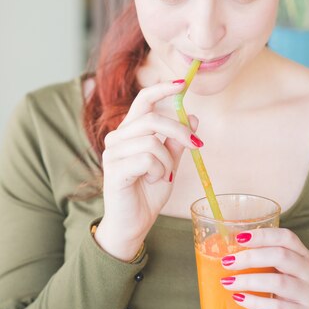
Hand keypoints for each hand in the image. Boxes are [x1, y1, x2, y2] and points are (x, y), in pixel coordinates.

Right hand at [94, 80, 201, 260]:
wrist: (133, 224)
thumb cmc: (147, 193)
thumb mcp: (169, 164)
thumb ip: (177, 142)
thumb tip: (193, 117)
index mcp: (130, 132)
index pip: (143, 101)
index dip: (162, 90)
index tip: (182, 84)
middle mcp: (117, 138)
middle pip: (152, 119)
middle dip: (179, 130)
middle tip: (196, 145)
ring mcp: (112, 153)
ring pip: (151, 142)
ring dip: (166, 161)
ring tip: (162, 175)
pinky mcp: (114, 169)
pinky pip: (146, 159)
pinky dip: (158, 171)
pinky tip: (152, 181)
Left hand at [221, 228, 308, 308]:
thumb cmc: (284, 292)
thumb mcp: (278, 272)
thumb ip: (261, 261)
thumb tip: (226, 253)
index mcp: (301, 254)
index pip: (286, 237)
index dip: (263, 235)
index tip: (239, 237)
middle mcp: (308, 271)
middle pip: (281, 256)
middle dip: (251, 257)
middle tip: (227, 262)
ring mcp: (308, 294)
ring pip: (279, 282)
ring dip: (249, 280)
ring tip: (227, 282)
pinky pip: (277, 307)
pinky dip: (255, 302)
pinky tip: (239, 299)